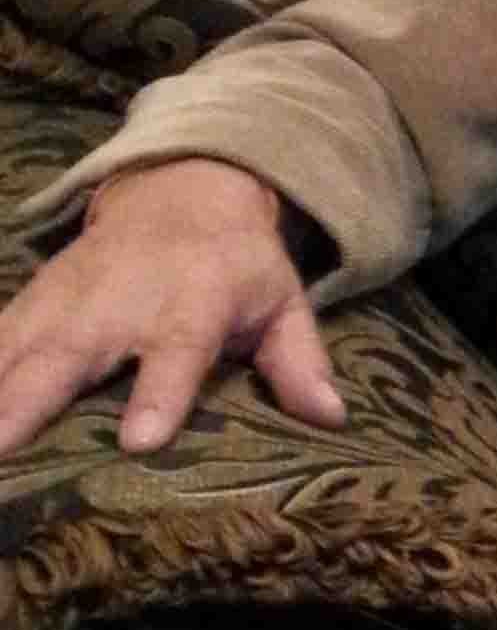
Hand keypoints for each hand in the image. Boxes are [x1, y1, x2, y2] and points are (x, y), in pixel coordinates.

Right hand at [0, 158, 345, 457]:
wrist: (183, 189)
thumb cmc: (238, 266)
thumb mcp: (284, 303)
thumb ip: (300, 361)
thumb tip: (332, 418)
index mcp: (192, 301)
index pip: (177, 351)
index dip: (160, 393)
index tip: (141, 440)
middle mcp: (120, 300)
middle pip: (71, 352)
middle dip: (29, 401)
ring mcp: (66, 299)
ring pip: (14, 348)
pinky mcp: (31, 302)